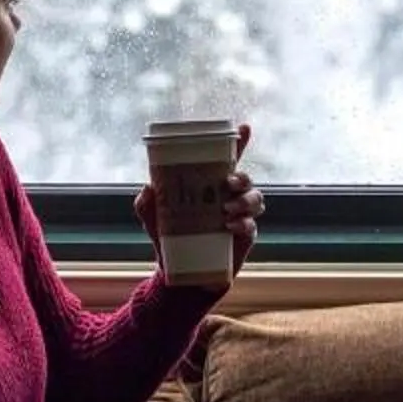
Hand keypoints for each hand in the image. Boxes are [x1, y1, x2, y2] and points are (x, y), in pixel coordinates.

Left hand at [131, 123, 264, 280]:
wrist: (181, 274)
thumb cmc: (169, 238)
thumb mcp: (153, 219)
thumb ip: (147, 203)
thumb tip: (148, 187)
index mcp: (210, 185)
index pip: (227, 159)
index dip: (239, 142)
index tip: (244, 128)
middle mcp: (229, 196)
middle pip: (245, 178)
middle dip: (241, 176)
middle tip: (227, 183)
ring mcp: (240, 216)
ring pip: (256, 198)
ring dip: (244, 200)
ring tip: (225, 209)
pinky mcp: (245, 236)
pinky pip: (251, 224)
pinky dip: (243, 223)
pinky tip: (229, 226)